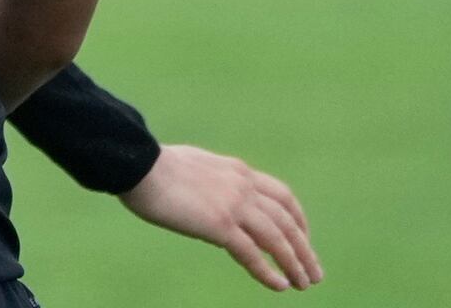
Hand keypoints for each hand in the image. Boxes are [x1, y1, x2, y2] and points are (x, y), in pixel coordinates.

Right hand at [122, 143, 319, 290]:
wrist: (136, 164)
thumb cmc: (151, 166)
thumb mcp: (194, 167)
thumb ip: (213, 181)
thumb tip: (211, 196)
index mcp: (238, 171)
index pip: (282, 196)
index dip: (299, 220)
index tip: (304, 238)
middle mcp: (243, 186)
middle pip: (288, 221)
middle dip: (305, 249)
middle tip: (314, 272)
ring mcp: (234, 205)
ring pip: (277, 239)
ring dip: (295, 264)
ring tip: (304, 284)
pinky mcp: (220, 224)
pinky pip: (252, 253)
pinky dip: (268, 271)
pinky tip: (280, 285)